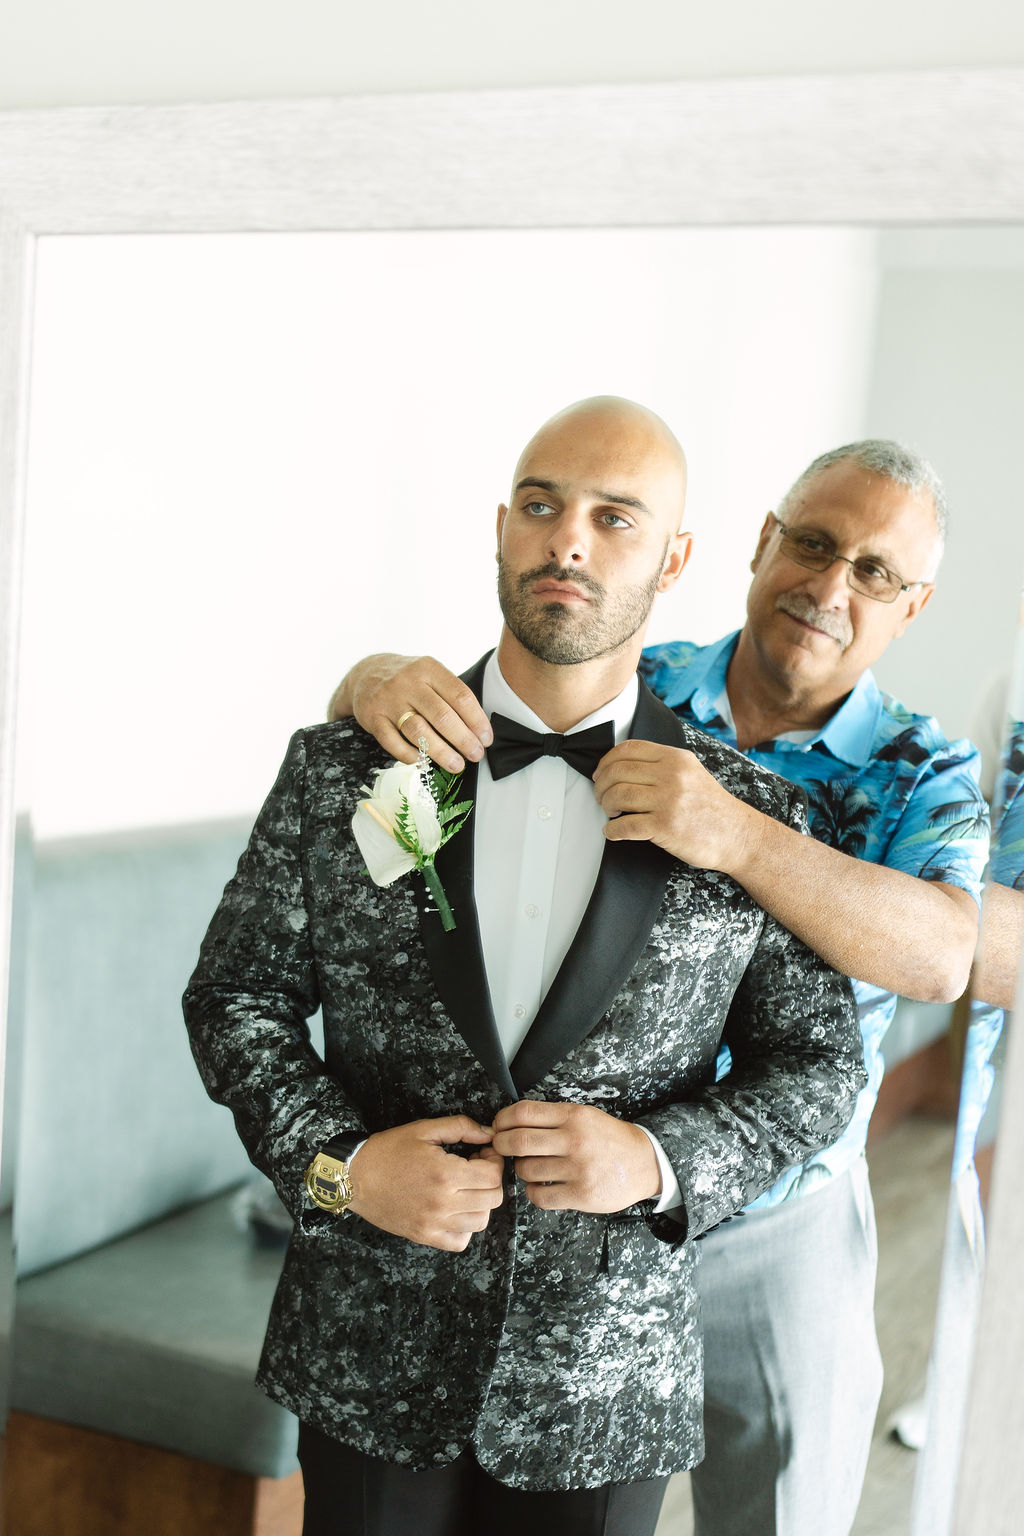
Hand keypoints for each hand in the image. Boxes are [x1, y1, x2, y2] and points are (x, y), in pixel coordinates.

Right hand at [329, 653, 491, 773]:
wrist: (365, 674)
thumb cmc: (408, 680)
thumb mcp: (430, 674)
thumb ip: (450, 695)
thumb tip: (478, 730)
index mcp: (428, 669)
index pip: (460, 696)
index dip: (477, 720)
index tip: (486, 739)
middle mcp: (408, 682)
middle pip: (442, 716)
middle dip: (463, 740)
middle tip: (475, 755)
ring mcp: (388, 700)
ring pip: (419, 732)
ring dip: (441, 753)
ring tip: (457, 765)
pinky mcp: (372, 717)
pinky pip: (393, 743)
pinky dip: (411, 756)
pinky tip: (425, 763)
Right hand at [347, 1115, 503, 1250]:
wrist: (355, 1177)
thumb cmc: (388, 1150)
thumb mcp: (424, 1129)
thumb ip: (461, 1127)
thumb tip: (489, 1133)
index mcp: (446, 1174)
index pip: (493, 1175)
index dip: (494, 1160)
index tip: (483, 1152)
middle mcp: (444, 1203)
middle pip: (492, 1199)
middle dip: (490, 1180)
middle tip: (476, 1167)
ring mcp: (434, 1224)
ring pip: (481, 1221)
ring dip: (481, 1203)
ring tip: (466, 1188)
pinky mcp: (424, 1236)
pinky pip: (460, 1241)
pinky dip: (464, 1228)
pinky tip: (455, 1210)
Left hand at [490, 1100, 660, 1212]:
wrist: (644, 1163)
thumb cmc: (609, 1139)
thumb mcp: (585, 1116)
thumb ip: (553, 1118)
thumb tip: (512, 1122)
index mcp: (573, 1116)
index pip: (523, 1113)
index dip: (502, 1119)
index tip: (498, 1126)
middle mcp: (575, 1140)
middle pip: (518, 1141)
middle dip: (501, 1145)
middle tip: (501, 1148)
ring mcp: (578, 1169)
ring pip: (527, 1170)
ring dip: (520, 1169)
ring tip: (529, 1167)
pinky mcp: (581, 1194)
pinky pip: (539, 1196)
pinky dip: (532, 1192)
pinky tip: (539, 1186)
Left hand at [593, 739, 761, 873]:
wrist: (738, 835)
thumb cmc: (711, 807)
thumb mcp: (691, 773)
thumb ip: (662, 765)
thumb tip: (622, 767)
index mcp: (676, 758)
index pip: (628, 749)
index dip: (607, 761)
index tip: (600, 774)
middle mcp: (672, 775)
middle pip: (617, 772)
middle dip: (602, 786)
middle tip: (602, 797)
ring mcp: (669, 800)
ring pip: (617, 795)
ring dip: (606, 806)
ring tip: (610, 813)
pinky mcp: (665, 826)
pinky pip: (625, 825)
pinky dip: (612, 830)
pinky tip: (613, 832)